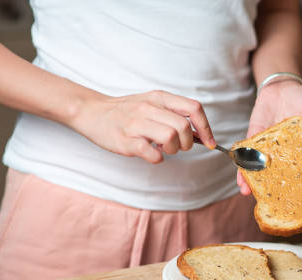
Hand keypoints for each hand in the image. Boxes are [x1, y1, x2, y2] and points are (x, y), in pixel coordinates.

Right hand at [72, 90, 214, 163]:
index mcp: (160, 98)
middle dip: (187, 143)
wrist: (92, 112)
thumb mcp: (152, 103)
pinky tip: (152, 154)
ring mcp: (137, 124)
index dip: (206, 128)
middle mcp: (149, 108)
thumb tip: (200, 134)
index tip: (209, 142)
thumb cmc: (127, 111)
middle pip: (184, 127)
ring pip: (170, 138)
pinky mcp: (126, 140)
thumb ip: (175, 114)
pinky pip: (151, 153)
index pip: (194, 108)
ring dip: (173, 150)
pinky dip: (157, 158)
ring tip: (163, 148)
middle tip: (177, 146)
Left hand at [237, 80, 301, 194]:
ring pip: (259, 166)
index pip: (298, 170)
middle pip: (276, 173)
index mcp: (300, 150)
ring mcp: (267, 146)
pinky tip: (239, 175)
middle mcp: (283, 152)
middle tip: (265, 200)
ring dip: (252, 179)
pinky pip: (246, 153)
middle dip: (270, 187)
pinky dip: (241, 164)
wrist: (282, 85)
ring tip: (247, 192)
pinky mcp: (253, 138)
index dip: (295, 184)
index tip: (292, 198)